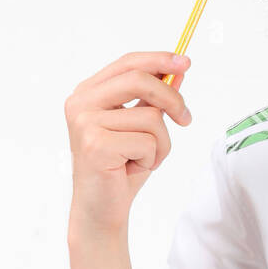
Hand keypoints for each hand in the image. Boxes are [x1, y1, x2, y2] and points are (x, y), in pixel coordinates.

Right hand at [65, 51, 191, 235]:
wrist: (101, 209)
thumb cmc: (120, 167)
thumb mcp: (142, 128)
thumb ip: (154, 99)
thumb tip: (177, 72)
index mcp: (88, 93)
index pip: (128, 62)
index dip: (159, 59)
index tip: (185, 62)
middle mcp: (80, 103)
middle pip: (139, 79)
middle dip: (172, 99)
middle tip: (186, 119)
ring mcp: (85, 123)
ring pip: (151, 117)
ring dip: (160, 144)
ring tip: (143, 159)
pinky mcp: (95, 145)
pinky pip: (147, 142)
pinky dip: (151, 159)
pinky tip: (132, 169)